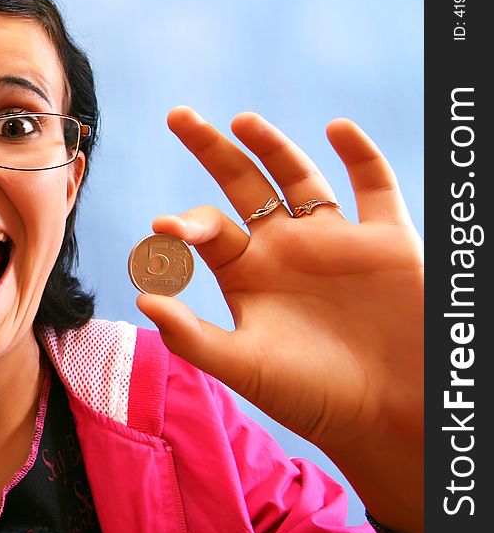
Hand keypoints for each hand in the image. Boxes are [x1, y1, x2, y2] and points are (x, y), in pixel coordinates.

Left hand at [136, 106, 422, 532]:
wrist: (390, 417)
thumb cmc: (313, 397)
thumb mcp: (244, 367)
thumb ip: (192, 335)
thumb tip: (142, 297)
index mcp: (248, 273)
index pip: (208, 230)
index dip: (184, 223)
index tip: (163, 227)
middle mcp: (285, 248)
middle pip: (242, 184)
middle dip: (211, 149)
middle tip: (177, 115)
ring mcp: (333, 239)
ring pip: (299, 177)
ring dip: (273, 145)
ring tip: (241, 121)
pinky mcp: (385, 240)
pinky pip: (375, 185)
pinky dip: (360, 155)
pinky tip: (337, 129)